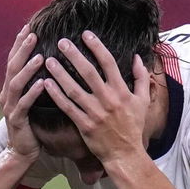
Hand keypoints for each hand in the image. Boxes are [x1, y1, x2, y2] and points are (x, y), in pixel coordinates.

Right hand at [0, 24, 46, 160]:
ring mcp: (10, 107)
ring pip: (16, 83)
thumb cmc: (32, 125)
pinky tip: (43, 84)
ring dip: (28, 69)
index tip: (29, 27)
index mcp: (12, 88)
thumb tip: (49, 64)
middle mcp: (8, 94)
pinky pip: (25, 104)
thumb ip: (36, 84)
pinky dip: (33, 93)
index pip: (14, 61)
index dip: (20, 44)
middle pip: (13, 66)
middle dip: (22, 49)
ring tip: (40, 56)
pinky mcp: (17, 120)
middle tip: (32, 33)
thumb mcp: (33, 101)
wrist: (22, 152)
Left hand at [41, 31, 151, 166]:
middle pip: (88, 72)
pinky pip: (67, 107)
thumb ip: (141, 78)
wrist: (125, 154)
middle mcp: (108, 100)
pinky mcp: (84, 124)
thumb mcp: (143, 101)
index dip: (97, 47)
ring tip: (48, 59)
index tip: (85, 34)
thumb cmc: (133, 126)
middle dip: (74, 55)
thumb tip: (137, 57)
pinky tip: (46, 83)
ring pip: (74, 88)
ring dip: (60, 73)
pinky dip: (56, 95)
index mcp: (122, 91)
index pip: (109, 63)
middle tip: (62, 42)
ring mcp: (95, 112)